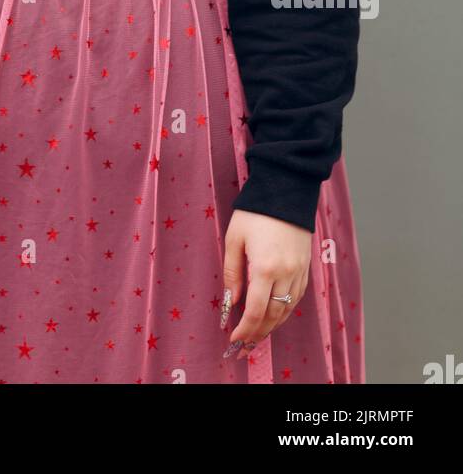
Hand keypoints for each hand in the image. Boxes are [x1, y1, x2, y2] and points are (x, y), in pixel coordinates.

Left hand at [221, 209, 311, 355]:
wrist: (285, 191)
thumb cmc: (255, 212)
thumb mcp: (234, 239)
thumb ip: (233, 273)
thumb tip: (232, 301)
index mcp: (265, 267)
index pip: (255, 311)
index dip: (245, 330)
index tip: (234, 339)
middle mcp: (286, 274)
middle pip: (273, 316)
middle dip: (258, 334)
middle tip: (245, 346)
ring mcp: (299, 272)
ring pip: (287, 310)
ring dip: (272, 326)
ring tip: (257, 336)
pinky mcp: (306, 268)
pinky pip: (296, 298)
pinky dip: (284, 311)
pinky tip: (274, 315)